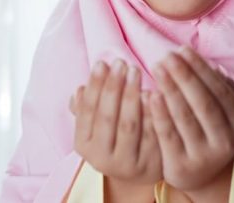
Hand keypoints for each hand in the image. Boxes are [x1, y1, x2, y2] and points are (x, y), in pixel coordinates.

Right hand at [69, 59, 162, 184]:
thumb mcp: (96, 125)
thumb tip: (80, 90)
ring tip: (135, 71)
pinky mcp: (149, 165)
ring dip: (131, 95)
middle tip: (121, 62)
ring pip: (128, 125)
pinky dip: (151, 112)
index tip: (102, 63)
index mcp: (83, 145)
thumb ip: (87, 107)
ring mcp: (125, 164)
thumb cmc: (114, 137)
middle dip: (113, 87)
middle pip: (106, 117)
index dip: (94, 86)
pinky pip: (150, 134)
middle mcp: (100, 159)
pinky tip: (153, 92)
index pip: (87, 111)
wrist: (139, 171)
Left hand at [149, 46, 233, 192]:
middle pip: (203, 102)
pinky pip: (168, 135)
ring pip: (185, 117)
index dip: (200, 68)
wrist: (200, 175)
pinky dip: (159, 113)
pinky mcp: (182, 165)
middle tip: (166, 56)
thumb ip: (216, 86)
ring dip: (170, 88)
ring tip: (156, 68)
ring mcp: (204, 155)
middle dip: (184, 76)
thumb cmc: (207, 131)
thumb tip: (204, 60)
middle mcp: (225, 140)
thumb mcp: (220, 112)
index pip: (219, 90)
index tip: (182, 49)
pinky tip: (150, 94)